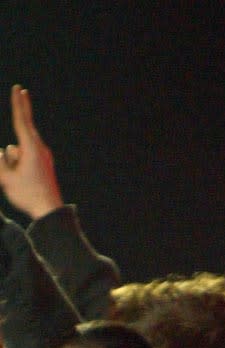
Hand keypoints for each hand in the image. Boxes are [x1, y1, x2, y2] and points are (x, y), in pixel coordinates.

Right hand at [0, 85, 63, 219]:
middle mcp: (40, 149)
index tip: (18, 89)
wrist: (50, 211)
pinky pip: (25, 158)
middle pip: (26, 126)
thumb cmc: (27, 195)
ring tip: (19, 181)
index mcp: (31, 148)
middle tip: (21, 90)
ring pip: (20, 149)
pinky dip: (17, 163)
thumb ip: (1, 160)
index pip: (22, 120)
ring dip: (12, 159)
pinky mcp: (44, 165)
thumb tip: (6, 150)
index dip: (18, 104)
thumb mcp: (6, 178)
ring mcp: (44, 157)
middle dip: (22, 109)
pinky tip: (22, 181)